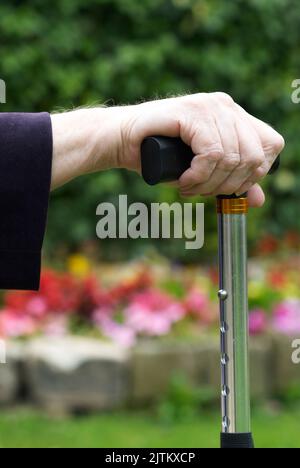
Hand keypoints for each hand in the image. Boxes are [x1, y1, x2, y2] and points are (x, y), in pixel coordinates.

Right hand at [118, 93, 284, 206]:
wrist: (124, 142)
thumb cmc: (161, 157)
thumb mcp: (204, 173)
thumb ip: (232, 181)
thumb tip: (259, 200)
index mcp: (235, 116)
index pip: (272, 145)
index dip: (255, 173)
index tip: (228, 187)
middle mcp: (227, 106)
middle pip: (254, 156)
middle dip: (229, 184)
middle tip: (203, 192)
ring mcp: (211, 106)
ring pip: (231, 158)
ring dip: (209, 183)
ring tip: (189, 188)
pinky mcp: (193, 112)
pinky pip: (212, 153)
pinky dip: (198, 175)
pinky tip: (184, 181)